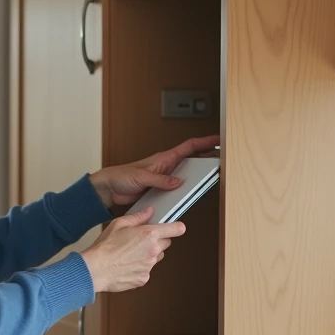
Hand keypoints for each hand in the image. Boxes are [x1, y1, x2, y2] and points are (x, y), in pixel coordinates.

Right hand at [80, 206, 185, 292]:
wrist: (96, 269)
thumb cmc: (105, 247)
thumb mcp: (119, 224)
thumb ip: (138, 217)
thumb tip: (149, 212)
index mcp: (149, 235)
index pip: (176, 229)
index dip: (177, 227)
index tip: (176, 227)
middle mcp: (153, 250)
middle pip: (166, 243)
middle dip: (157, 240)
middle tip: (140, 240)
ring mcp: (150, 266)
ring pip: (157, 257)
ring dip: (149, 254)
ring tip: (130, 253)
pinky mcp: (144, 278)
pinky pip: (147, 270)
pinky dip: (140, 267)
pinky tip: (127, 263)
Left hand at [89, 134, 219, 208]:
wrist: (110, 189)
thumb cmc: (121, 176)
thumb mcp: (142, 177)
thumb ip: (160, 180)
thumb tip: (178, 183)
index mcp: (164, 158)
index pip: (189, 147)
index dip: (205, 142)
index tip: (219, 139)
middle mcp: (167, 167)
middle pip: (193, 159)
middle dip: (209, 157)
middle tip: (224, 157)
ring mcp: (165, 178)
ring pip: (188, 175)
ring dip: (199, 176)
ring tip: (213, 176)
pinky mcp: (161, 190)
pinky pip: (178, 189)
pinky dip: (187, 190)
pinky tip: (193, 194)